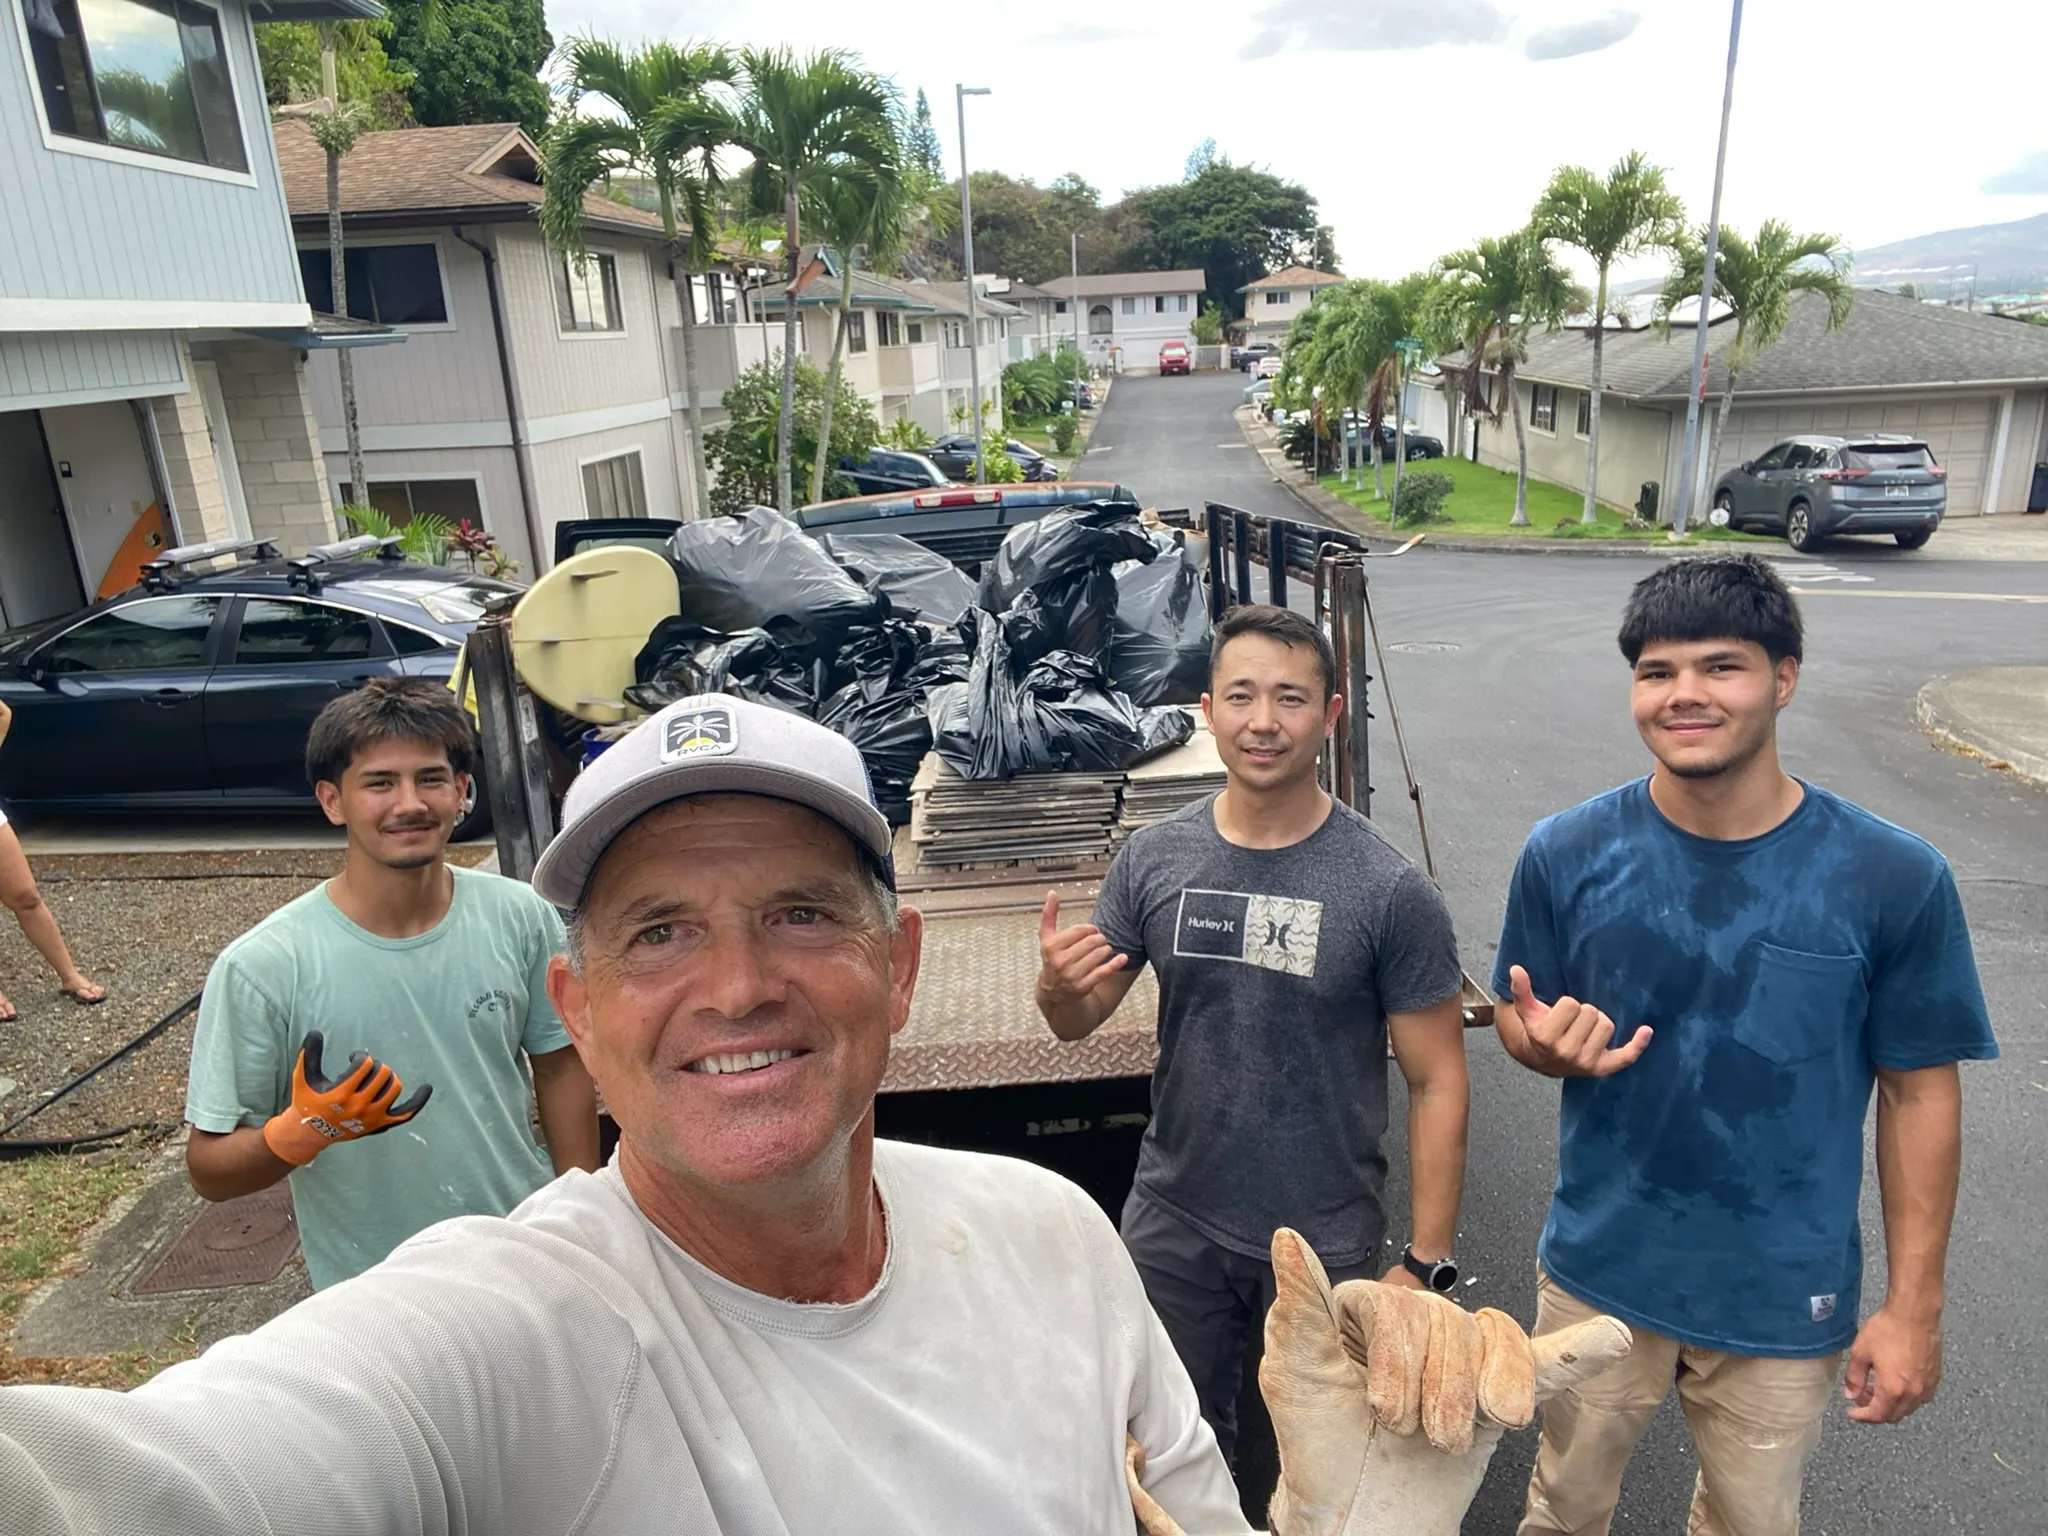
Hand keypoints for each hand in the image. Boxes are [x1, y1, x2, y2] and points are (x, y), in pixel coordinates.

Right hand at [262, 1031, 432, 1166]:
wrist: (310, 1133)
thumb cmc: (307, 1102)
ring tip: (377, 1077)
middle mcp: (360, 1106)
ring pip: (394, 1088)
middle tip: (365, 1069)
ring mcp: (373, 1117)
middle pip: (382, 1074)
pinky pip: (405, 1113)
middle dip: (374, 1066)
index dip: (361, 1057)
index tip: (354, 1058)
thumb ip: (309, 1054)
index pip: (365, 1065)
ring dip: (388, 1077)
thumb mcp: (303, 1077)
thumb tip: (315, 1032)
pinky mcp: (380, 1125)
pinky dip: (418, 1101)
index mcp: (341, 1093)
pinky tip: (427, 1088)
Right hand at [1036, 891, 1125, 1005]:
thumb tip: (1052, 892)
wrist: (1053, 991)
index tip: (1092, 931)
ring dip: (1107, 949)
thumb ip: (1049, 914)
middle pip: (1092, 942)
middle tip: (1101, 940)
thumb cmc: (1053, 957)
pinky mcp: (1084, 986)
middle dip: (1100, 938)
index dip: (1091, 929)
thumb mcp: (1047, 937)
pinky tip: (1123, 957)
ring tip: (1104, 949)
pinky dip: (1116, 963)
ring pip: (1100, 954)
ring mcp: (1072, 975)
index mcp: (1051, 946)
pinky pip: (1104, 971)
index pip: (1081, 930)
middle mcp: (1061, 961)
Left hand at [1251, 1229, 1632, 1535]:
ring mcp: (1461, 1356)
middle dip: (1433, 1392)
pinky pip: (1544, 1362)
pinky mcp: (1497, 1393)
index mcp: (1367, 1309)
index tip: (1382, 1409)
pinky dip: (1578, 1351)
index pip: (1399, 1305)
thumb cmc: (1319, 1448)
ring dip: (1479, 1395)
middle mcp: (1417, 1321)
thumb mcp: (1296, 1377)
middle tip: (1411, 1434)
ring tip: (1452, 1438)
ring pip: (1492, 1341)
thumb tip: (1288, 1238)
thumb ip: (1300, 1307)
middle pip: (1448, 1324)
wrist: (1357, 1515)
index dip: (1397, 1362)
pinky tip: (1608, 1337)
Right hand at [1507, 965, 1651, 1077]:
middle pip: (1592, 1013)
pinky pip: (1626, 1056)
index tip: (1559, 1015)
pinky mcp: (1603, 1069)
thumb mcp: (1527, 1011)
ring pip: (1607, 1026)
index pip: (1571, 1004)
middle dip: (1583, 1013)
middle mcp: (1566, 1052)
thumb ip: (1521, 990)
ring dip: (1598, 1023)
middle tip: (1572, 1023)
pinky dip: (1637, 1044)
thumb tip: (1516, 969)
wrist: (1544, 1060)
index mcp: (1546, 1037)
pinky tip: (1646, 1031)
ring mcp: (1586, 1063)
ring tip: (1584, 1029)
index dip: (1566, 1005)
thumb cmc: (1539, 1030)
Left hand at [1844, 1303, 1941, 1423]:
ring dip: (1891, 1404)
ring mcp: (1927, 1386)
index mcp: (1893, 1389)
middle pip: (1894, 1415)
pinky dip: (1905, 1397)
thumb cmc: (1888, 1329)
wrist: (1914, 1314)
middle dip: (1875, 1411)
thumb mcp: (1861, 1352)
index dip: (1862, 1416)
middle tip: (1862, 1397)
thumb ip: (1854, 1378)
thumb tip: (1851, 1395)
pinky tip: (1895, 1382)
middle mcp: (1914, 1393)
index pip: (1877, 1415)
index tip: (1852, 1412)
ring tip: (1876, 1388)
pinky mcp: (1935, 1377)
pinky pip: (1920, 1397)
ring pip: (1908, 1408)